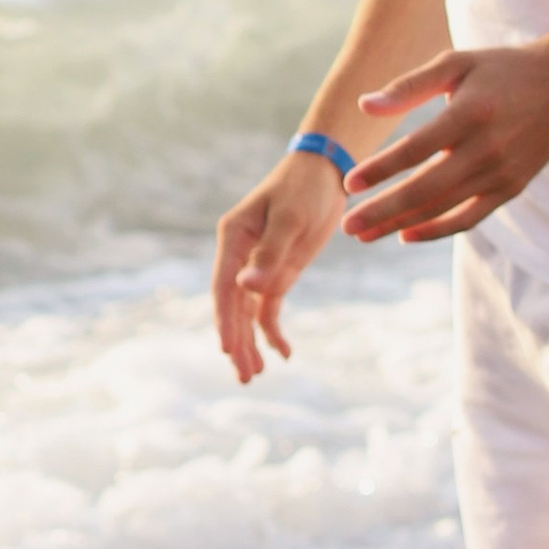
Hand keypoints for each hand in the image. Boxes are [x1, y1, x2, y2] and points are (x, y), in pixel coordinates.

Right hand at [211, 148, 348, 383]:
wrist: (324, 172)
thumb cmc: (303, 188)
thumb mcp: (291, 219)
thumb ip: (270, 255)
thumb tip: (247, 288)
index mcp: (233, 238)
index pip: (223, 286)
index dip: (224, 320)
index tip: (226, 350)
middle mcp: (239, 255)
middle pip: (232, 306)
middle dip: (237, 341)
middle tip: (243, 376)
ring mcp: (258, 265)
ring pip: (247, 311)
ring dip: (250, 341)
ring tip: (254, 375)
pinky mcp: (278, 270)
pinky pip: (268, 306)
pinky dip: (271, 329)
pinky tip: (283, 353)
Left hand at [337, 32, 548, 243]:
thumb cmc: (499, 69)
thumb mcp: (455, 63)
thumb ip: (409, 86)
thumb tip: (364, 106)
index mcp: (470, 113)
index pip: (416, 149)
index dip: (380, 169)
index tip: (348, 183)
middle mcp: (487, 148)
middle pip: (426, 189)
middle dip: (382, 210)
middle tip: (347, 225)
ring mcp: (502, 173)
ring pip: (443, 208)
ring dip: (401, 224)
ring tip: (365, 234)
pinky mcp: (512, 188)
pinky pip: (469, 217)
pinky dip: (437, 229)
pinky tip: (406, 234)